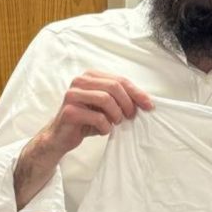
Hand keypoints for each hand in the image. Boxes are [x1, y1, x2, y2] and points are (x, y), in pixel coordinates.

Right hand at [36, 70, 153, 156]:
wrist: (62, 136)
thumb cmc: (86, 119)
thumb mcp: (106, 105)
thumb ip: (121, 98)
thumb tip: (146, 101)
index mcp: (90, 76)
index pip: (120, 80)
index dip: (137, 93)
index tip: (149, 105)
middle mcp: (79, 81)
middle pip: (114, 86)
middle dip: (127, 103)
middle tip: (130, 116)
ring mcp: (72, 95)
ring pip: (106, 99)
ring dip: (116, 114)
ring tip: (115, 122)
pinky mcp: (69, 111)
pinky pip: (98, 117)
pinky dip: (106, 126)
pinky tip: (103, 129)